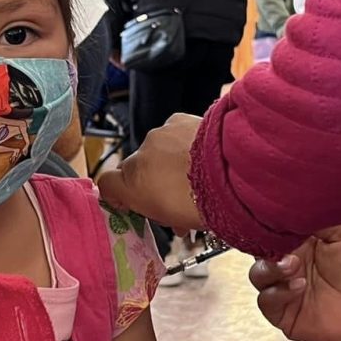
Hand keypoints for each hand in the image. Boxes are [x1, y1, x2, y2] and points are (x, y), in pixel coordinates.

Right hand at [96, 113, 201, 233]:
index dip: (121, 194)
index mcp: (132, 185)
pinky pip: (174, 131)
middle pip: (137, 168)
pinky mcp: (176, 120)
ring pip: (156, 149)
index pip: (108, 184)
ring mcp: (157, 137)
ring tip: (194, 173)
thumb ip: (160, 210)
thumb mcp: (177, 220)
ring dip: (168, 159)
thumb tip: (163, 207)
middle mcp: (139, 158)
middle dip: (152, 180)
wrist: (232, 170)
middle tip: (177, 196)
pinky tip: (200, 150)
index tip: (137, 202)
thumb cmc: (204, 204)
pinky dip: (183, 139)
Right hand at [249, 224, 340, 340]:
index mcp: (302, 243)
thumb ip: (318, 221)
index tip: (274, 221)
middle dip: (267, 247)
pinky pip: (267, 302)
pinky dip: (277, 293)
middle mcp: (290, 264)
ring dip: (270, 269)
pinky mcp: (285, 314)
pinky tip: (299, 286)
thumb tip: (293, 207)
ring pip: (258, 276)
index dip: (269, 226)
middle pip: (260, 252)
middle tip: (286, 248)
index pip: (274, 231)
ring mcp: (286, 289)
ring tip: (294, 267)